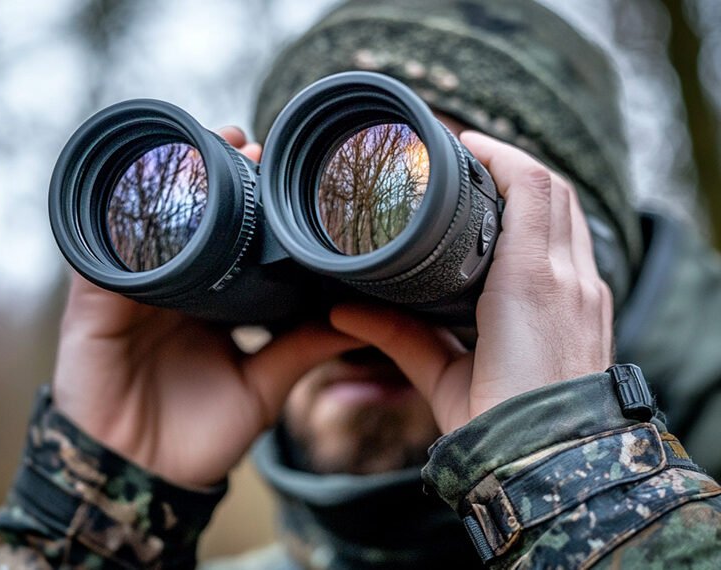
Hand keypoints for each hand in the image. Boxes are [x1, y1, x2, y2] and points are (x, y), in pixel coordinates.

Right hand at [53, 127, 362, 487]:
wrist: (143, 480)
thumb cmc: (200, 437)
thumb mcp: (263, 388)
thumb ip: (302, 350)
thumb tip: (356, 319)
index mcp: (209, 304)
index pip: (227, 239)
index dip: (248, 203)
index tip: (276, 170)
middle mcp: (172, 290)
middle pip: (187, 218)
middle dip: (212, 175)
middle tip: (245, 143)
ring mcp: (132, 294)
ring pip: (145, 223)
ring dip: (170, 184)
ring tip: (205, 147)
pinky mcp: (94, 307)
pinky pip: (101, 256)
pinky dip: (119, 223)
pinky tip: (145, 189)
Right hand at [330, 132, 613, 433]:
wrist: (559, 465)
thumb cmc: (500, 424)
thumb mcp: (443, 377)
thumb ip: (395, 334)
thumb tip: (341, 311)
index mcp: (530, 283)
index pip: (529, 185)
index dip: (496, 153)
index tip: (461, 145)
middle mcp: (569, 279)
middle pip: (554, 190)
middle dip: (514, 165)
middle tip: (471, 163)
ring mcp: (589, 293)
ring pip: (571, 216)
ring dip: (535, 195)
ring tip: (493, 192)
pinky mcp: (596, 310)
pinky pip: (578, 246)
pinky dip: (552, 226)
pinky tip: (520, 238)